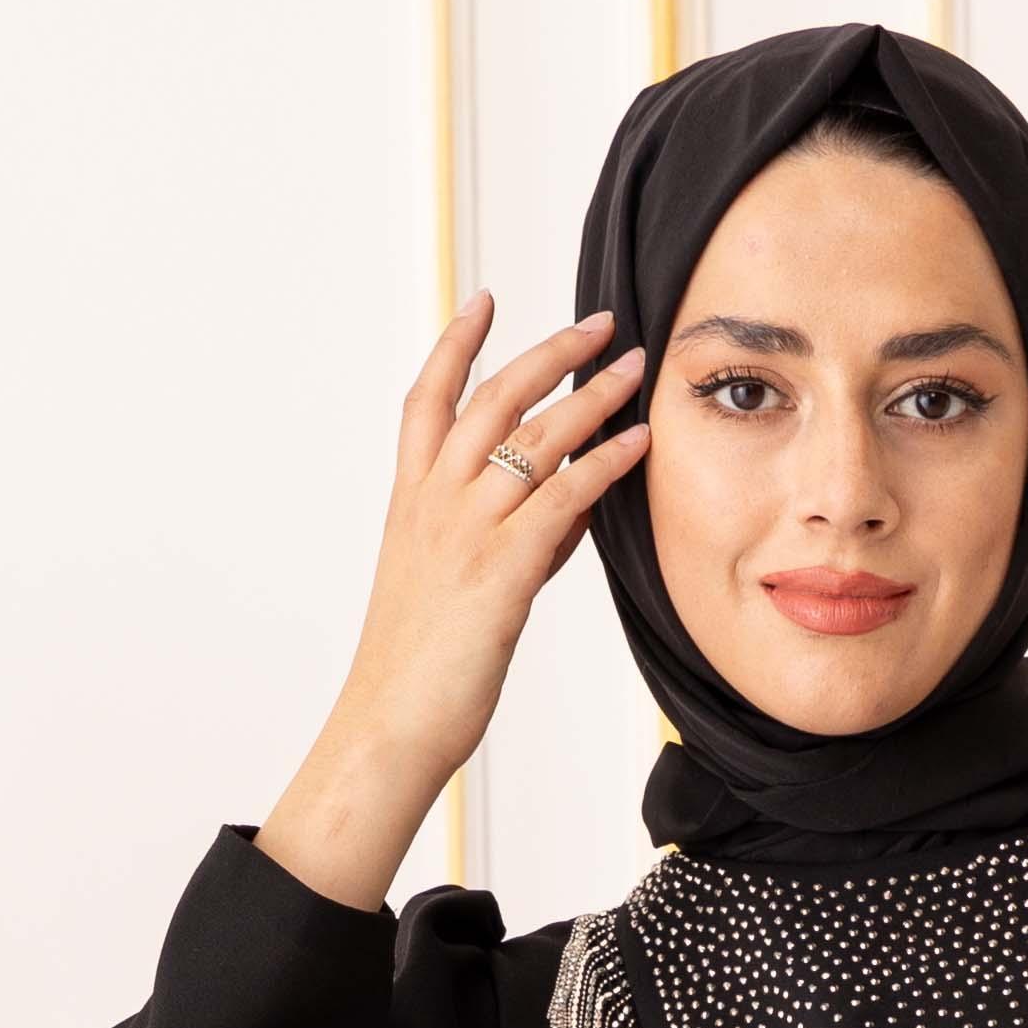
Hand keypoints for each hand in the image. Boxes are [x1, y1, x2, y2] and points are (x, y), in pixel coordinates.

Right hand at [257, 297, 652, 911]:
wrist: (389, 726)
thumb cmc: (419, 672)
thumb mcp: (455, 590)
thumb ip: (511, 540)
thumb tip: (573, 508)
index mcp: (410, 502)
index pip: (429, 399)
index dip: (457, 343)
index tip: (487, 300)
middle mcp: (433, 502)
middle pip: (493, 398)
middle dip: (550, 351)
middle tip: (600, 322)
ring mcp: (465, 531)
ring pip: (533, 437)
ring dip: (591, 394)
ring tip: (634, 366)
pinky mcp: (500, 569)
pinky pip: (563, 496)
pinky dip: (604, 461)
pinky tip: (637, 441)